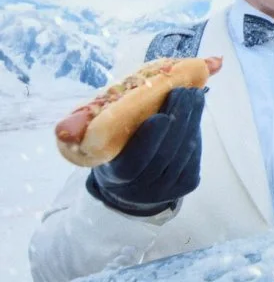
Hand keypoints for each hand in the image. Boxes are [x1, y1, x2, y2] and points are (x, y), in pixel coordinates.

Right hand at [86, 87, 205, 216]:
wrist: (130, 190)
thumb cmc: (112, 156)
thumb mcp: (98, 146)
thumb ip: (90, 131)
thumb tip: (71, 122)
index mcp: (118, 177)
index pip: (136, 161)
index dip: (150, 139)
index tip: (160, 115)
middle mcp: (144, 188)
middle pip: (167, 153)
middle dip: (179, 119)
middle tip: (185, 91)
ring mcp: (169, 188)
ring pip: (184, 151)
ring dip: (192, 120)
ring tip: (194, 95)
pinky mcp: (187, 184)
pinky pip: (194, 155)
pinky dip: (195, 131)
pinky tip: (195, 112)